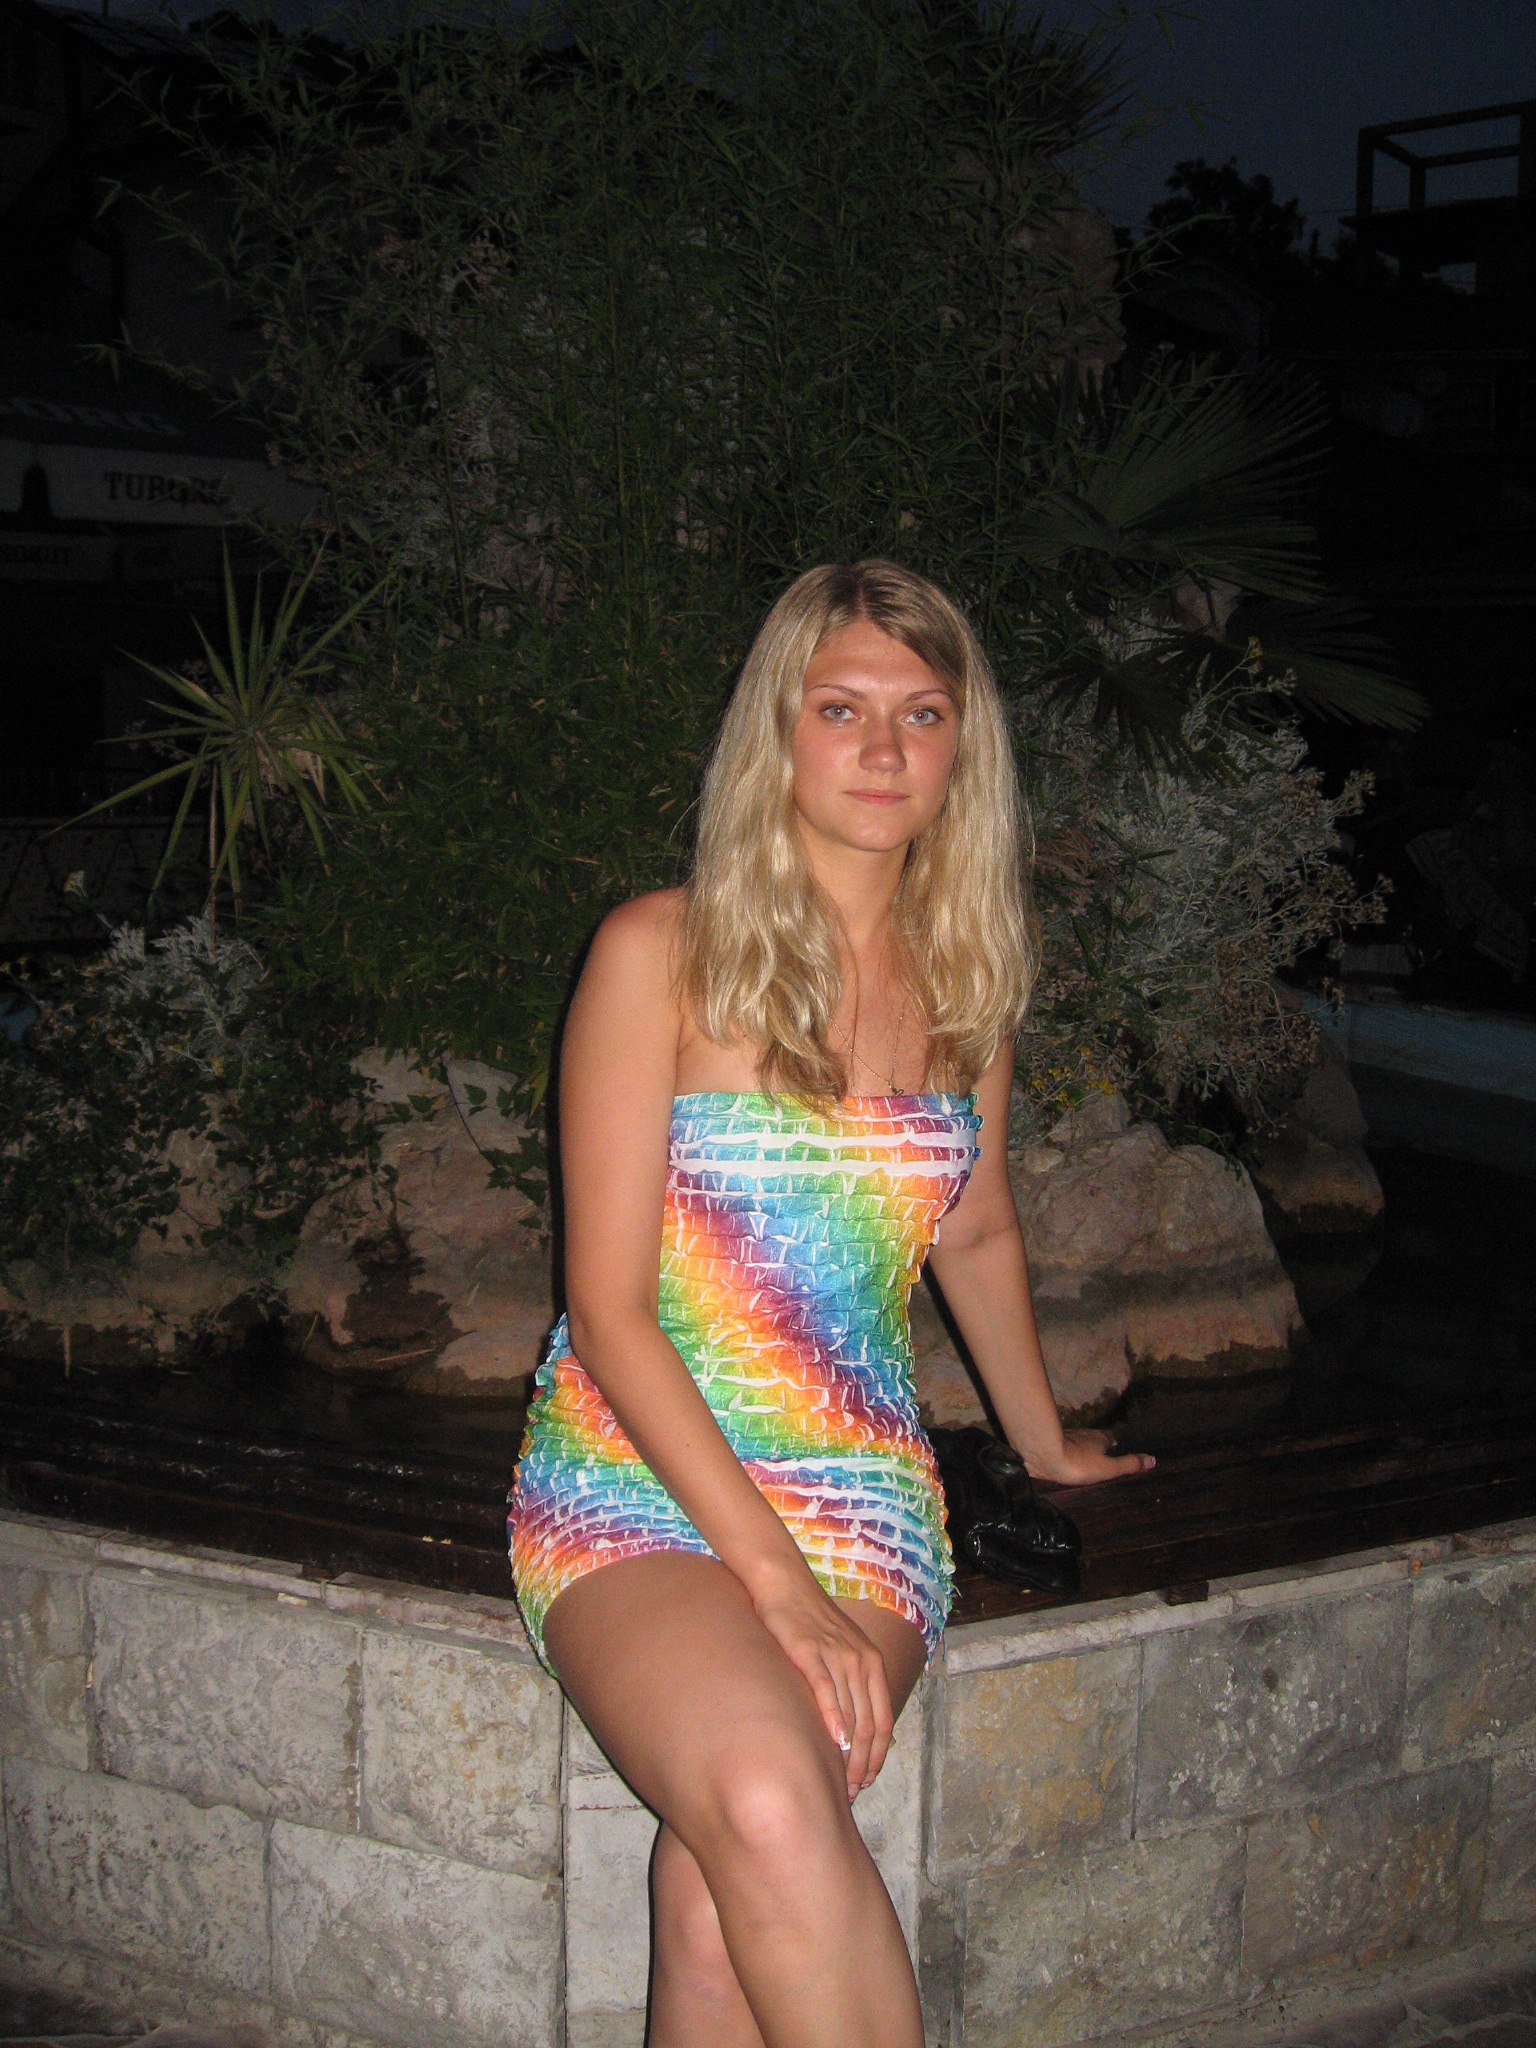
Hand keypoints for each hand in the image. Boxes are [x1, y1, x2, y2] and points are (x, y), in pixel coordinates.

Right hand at [750, 1568, 893, 1801]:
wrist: (785, 1585)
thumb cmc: (810, 1622)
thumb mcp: (841, 1650)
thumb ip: (850, 1684)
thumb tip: (851, 1729)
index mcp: (872, 1663)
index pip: (883, 1722)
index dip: (878, 1756)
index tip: (868, 1781)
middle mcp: (861, 1661)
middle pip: (869, 1725)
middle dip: (864, 1764)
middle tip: (853, 1792)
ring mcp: (837, 1656)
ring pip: (851, 1715)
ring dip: (848, 1754)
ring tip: (840, 1782)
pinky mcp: (811, 1651)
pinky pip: (826, 1692)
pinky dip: (832, 1720)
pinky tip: (832, 1743)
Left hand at [1025, 1427, 1154, 1487]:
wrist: (1042, 1454)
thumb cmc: (1079, 1462)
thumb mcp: (1109, 1468)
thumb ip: (1129, 1464)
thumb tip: (1153, 1460)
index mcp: (1100, 1437)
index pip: (1110, 1438)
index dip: (1113, 1444)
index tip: (1115, 1450)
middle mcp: (1083, 1434)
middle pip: (1092, 1439)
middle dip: (1095, 1446)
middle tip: (1098, 1457)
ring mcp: (1065, 1437)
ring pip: (1075, 1442)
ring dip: (1078, 1449)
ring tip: (1080, 1461)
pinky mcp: (1048, 1443)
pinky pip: (1059, 1447)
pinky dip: (1062, 1452)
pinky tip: (1060, 1461)